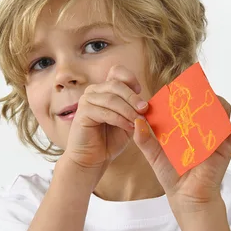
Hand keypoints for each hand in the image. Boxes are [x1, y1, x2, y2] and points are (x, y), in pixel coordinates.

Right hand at [62, 65, 145, 179]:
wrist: (93, 158)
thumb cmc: (110, 139)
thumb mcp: (128, 120)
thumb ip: (135, 109)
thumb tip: (147, 103)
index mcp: (105, 88)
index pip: (117, 71)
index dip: (130, 78)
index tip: (141, 92)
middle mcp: (94, 90)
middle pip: (116, 84)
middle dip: (133, 97)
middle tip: (144, 109)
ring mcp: (86, 100)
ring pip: (112, 99)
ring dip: (128, 111)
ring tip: (138, 122)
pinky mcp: (82, 113)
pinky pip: (105, 112)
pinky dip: (119, 119)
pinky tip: (128, 127)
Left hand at [133, 96, 230, 213]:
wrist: (187, 197)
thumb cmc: (171, 174)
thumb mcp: (153, 154)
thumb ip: (143, 139)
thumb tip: (137, 120)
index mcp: (183, 125)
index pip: (185, 104)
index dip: (183, 93)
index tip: (177, 85)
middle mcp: (200, 127)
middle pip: (205, 103)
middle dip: (203, 93)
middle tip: (196, 90)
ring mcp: (214, 135)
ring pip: (222, 112)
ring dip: (220, 103)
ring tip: (212, 101)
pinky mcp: (226, 147)